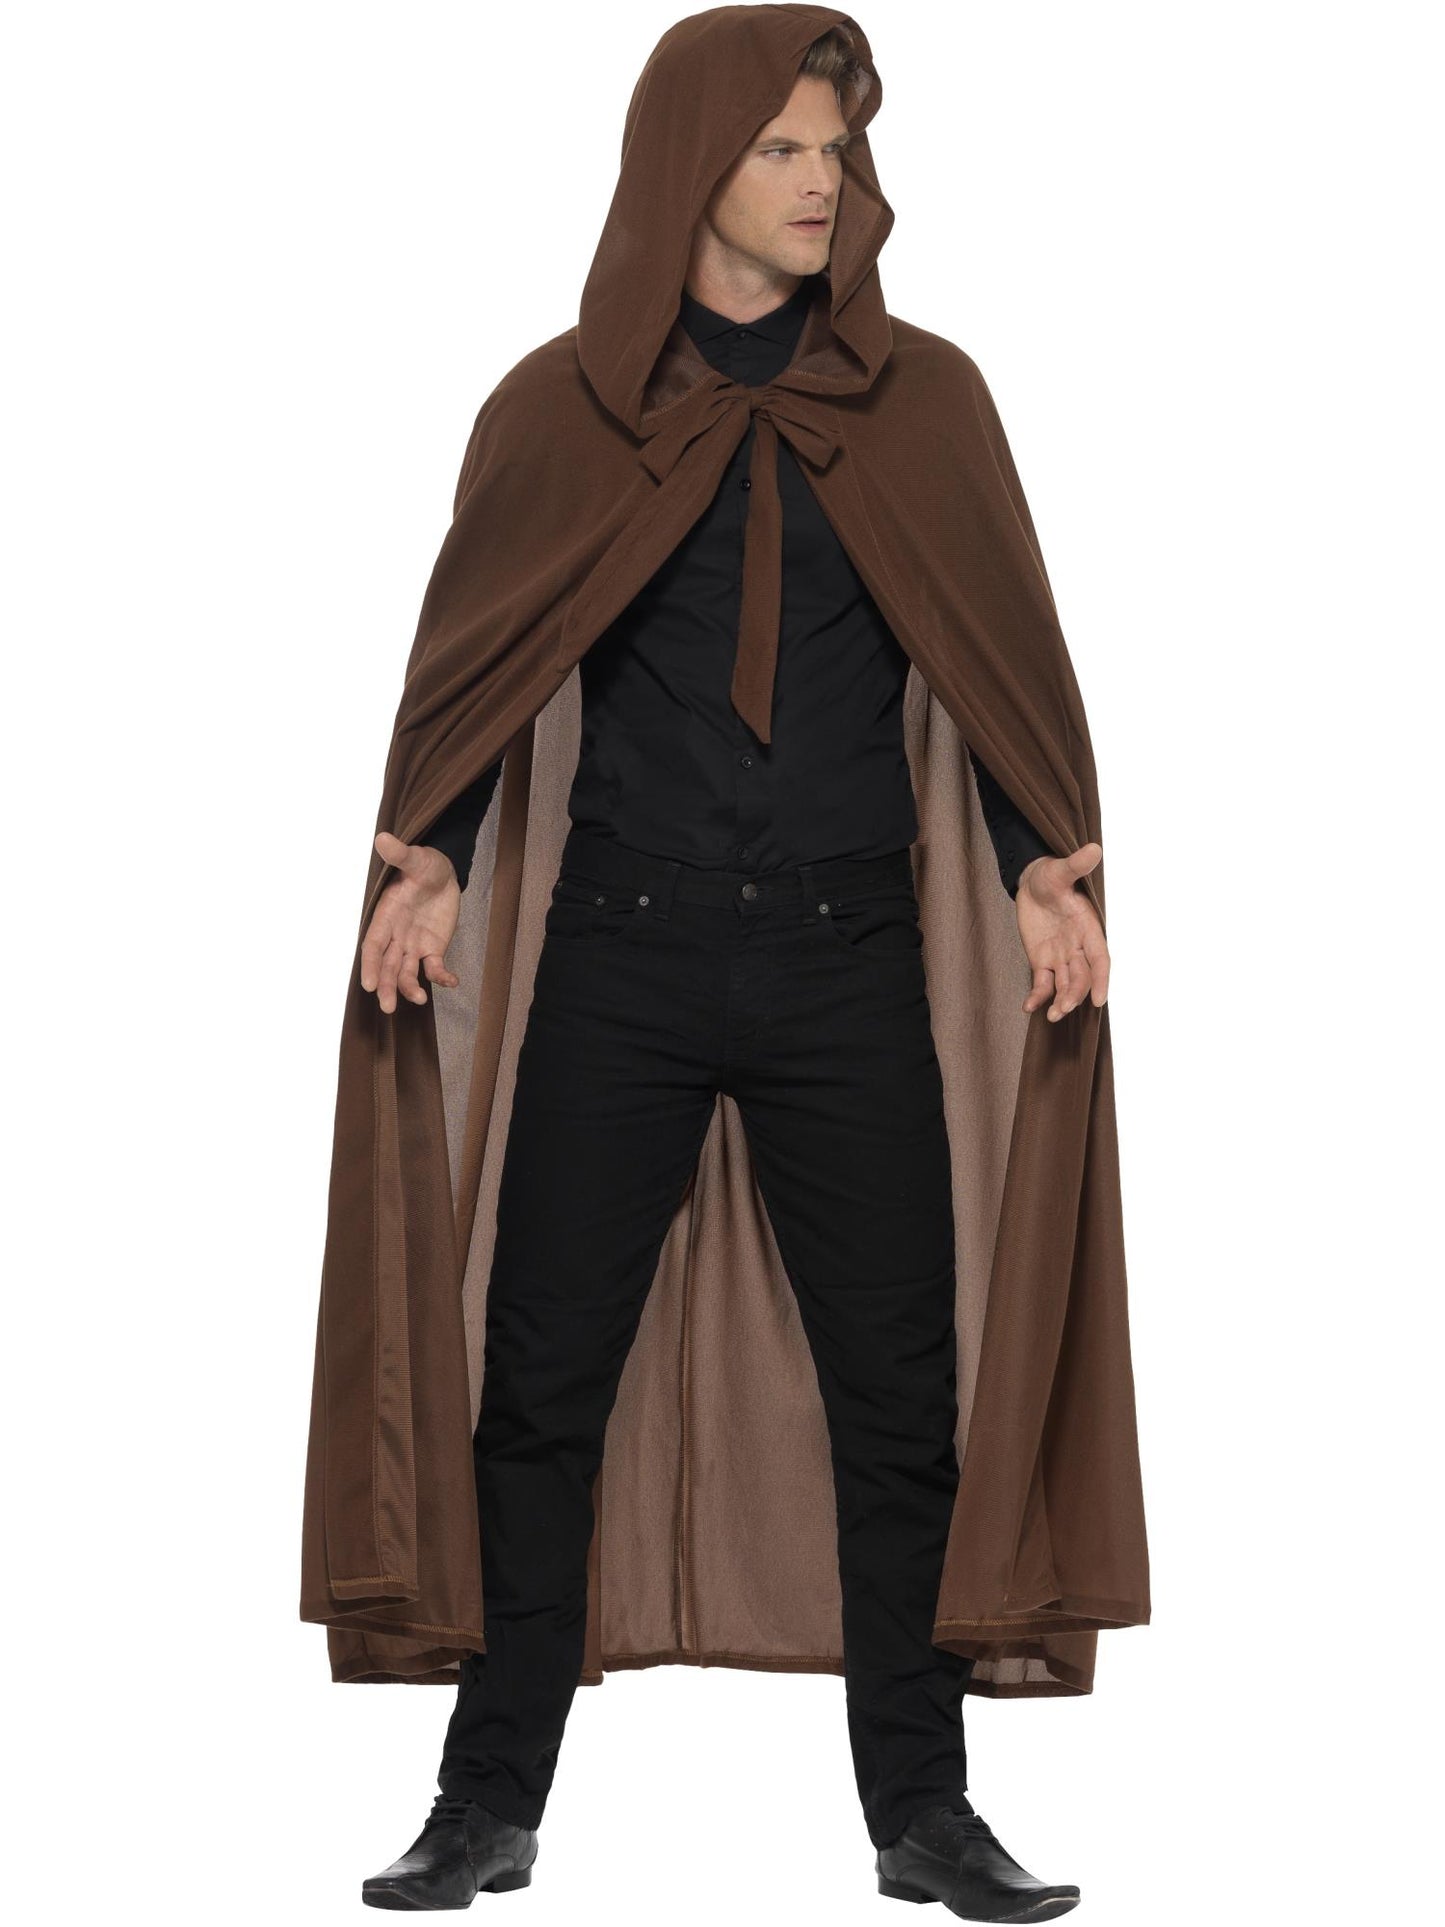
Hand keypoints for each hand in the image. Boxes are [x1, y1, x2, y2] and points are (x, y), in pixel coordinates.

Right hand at [359, 830, 461, 1013]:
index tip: (367, 984)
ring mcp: (413, 944)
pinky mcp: (433, 948)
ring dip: (409, 987)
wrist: (444, 872)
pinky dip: (441, 977)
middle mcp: (396, 935)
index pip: (373, 944)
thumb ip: (400, 854)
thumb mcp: (415, 858)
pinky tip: (452, 982)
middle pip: (386, 965)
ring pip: (405, 971)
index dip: (370, 964)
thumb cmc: (424, 864)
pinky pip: (434, 967)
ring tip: (418, 999)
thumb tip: (382, 838)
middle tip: (387, 1007)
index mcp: (386, 915)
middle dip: (386, 985)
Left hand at [1014, 842, 1109, 1021]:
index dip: (1101, 978)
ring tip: (1051, 1016)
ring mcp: (1060, 956)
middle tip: (1063, 1009)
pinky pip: (1042, 983)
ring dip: (1060, 1000)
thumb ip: (1076, 865)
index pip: (1100, 958)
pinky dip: (1037, 996)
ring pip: (1064, 984)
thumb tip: (1094, 849)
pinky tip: (1028, 1007)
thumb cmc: (1051, 875)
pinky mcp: (1042, 961)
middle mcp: (1077, 946)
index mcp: (1088, 928)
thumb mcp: (1060, 869)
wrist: (1032, 882)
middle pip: (1082, 977)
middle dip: (1075, 994)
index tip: (1099, 999)